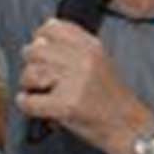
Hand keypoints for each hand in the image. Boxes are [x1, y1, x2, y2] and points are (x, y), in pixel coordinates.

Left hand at [16, 18, 146, 150]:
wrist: (128, 126)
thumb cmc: (111, 98)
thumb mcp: (99, 61)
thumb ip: (73, 47)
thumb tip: (40, 36)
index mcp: (91, 46)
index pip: (51, 28)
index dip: (40, 39)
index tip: (41, 51)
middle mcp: (83, 60)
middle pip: (35, 51)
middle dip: (30, 64)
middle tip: (37, 76)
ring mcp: (75, 82)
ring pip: (31, 73)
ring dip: (27, 84)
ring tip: (37, 91)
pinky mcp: (66, 105)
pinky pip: (30, 101)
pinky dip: (26, 104)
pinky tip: (33, 105)